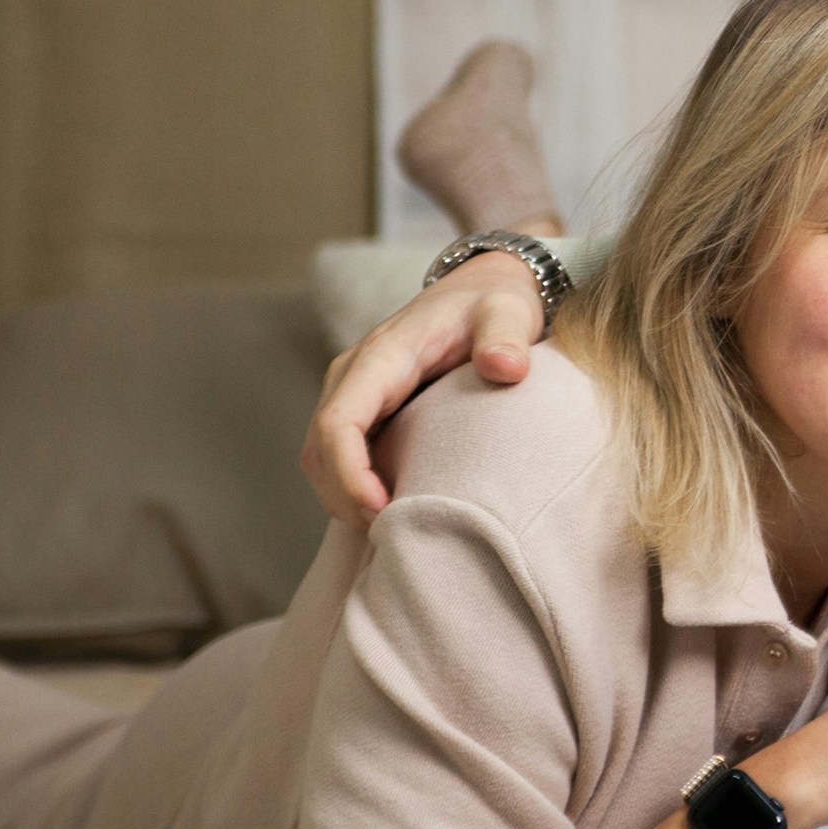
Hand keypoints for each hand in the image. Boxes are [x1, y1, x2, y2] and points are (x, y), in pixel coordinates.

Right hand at [302, 250, 545, 523]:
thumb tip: (505, 366)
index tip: (382, 511)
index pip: (339, 423)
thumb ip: (506, 336)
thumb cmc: (494, 304)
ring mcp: (355, 395)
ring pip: (322, 460)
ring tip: (396, 531)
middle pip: (319, 451)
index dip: (349, 475)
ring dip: (346, 499)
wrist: (482, 291)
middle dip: (344, 499)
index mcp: (381, 356)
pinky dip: (355, 490)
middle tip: (395, 537)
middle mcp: (354, 376)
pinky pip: (341, 457)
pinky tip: (396, 512)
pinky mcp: (365, 411)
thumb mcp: (508, 311)